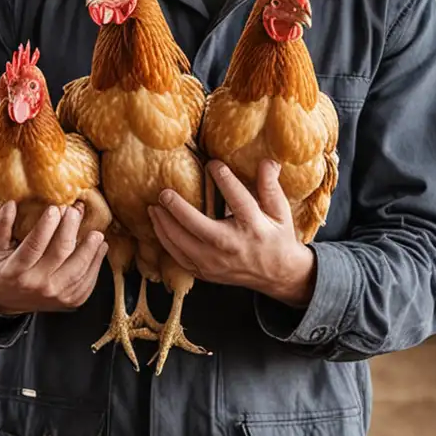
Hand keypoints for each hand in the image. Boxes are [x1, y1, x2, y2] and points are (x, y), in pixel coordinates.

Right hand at [0, 202, 107, 315]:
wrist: (7, 300)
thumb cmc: (3, 267)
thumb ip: (1, 225)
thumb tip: (12, 203)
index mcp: (15, 270)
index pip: (34, 245)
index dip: (46, 225)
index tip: (55, 208)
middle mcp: (36, 284)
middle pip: (60, 253)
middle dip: (70, 229)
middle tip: (76, 211)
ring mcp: (55, 295)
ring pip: (78, 269)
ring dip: (90, 249)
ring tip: (96, 233)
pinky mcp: (70, 301)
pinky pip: (87, 282)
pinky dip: (96, 264)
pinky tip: (100, 248)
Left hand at [149, 161, 315, 306]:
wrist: (277, 275)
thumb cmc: (277, 238)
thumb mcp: (280, 211)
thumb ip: (270, 185)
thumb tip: (268, 160)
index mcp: (253, 227)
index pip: (237, 198)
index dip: (224, 179)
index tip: (212, 164)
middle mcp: (232, 246)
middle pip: (198, 225)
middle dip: (177, 208)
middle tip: (164, 192)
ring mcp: (216, 262)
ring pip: (182, 244)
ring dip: (164, 225)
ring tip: (154, 207)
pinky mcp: (206, 272)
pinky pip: (179, 257)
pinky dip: (166, 242)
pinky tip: (159, 227)